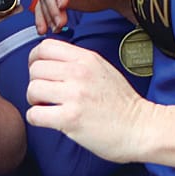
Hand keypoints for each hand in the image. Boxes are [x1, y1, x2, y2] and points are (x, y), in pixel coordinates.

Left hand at [26, 37, 148, 163]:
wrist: (142, 128)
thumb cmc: (122, 103)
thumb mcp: (102, 70)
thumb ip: (77, 63)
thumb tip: (49, 62)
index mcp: (87, 59)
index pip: (45, 47)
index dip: (35, 59)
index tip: (39, 72)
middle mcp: (79, 73)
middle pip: (35, 69)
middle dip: (35, 83)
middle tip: (46, 95)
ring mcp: (74, 95)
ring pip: (32, 89)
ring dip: (35, 101)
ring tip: (48, 107)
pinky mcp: (70, 118)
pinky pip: (34, 114)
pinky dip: (36, 118)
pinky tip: (50, 120)